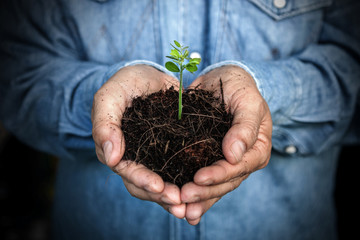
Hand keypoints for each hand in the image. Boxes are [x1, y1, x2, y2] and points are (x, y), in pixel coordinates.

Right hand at [91, 65, 185, 217]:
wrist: (150, 76)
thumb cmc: (126, 83)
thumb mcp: (110, 96)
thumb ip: (105, 124)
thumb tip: (111, 159)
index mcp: (116, 148)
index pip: (126, 170)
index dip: (141, 180)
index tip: (158, 186)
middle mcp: (135, 157)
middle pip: (144, 184)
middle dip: (160, 194)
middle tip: (179, 201)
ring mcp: (153, 156)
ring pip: (161, 183)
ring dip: (174, 196)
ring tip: (190, 205)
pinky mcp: (172, 151)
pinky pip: (178, 170)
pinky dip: (187, 182)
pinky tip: (201, 190)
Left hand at [182, 65, 272, 224]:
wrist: (224, 79)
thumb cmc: (239, 87)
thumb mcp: (247, 101)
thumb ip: (245, 127)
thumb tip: (234, 156)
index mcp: (256, 150)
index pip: (238, 167)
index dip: (219, 175)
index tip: (199, 178)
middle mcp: (241, 161)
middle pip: (225, 183)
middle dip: (204, 192)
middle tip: (183, 198)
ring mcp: (223, 162)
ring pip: (212, 186)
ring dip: (197, 199)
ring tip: (179, 211)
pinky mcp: (206, 158)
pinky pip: (200, 178)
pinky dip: (191, 190)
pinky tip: (178, 204)